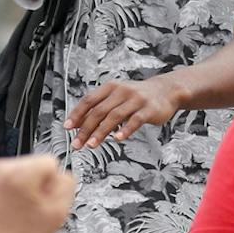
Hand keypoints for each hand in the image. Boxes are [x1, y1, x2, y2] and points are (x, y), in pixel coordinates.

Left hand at [0, 156, 76, 232]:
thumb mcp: (58, 212)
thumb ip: (67, 185)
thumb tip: (62, 174)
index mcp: (20, 174)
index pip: (50, 161)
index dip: (52, 182)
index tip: (45, 198)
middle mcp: (1, 169)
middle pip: (33, 163)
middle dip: (37, 183)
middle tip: (32, 207)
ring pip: (19, 169)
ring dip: (23, 185)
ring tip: (19, 209)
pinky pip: (4, 178)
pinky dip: (9, 190)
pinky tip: (9, 208)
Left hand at [68, 75, 184, 149]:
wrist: (166, 91)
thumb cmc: (137, 97)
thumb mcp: (117, 97)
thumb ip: (101, 107)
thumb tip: (79, 124)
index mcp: (111, 87)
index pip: (89, 100)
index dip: (76, 114)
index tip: (67, 128)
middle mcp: (122, 91)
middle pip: (99, 111)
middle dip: (85, 129)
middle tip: (77, 144)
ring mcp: (136, 99)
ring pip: (114, 116)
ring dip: (101, 132)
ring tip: (91, 145)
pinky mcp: (149, 109)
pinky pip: (135, 120)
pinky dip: (126, 130)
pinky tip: (118, 139)